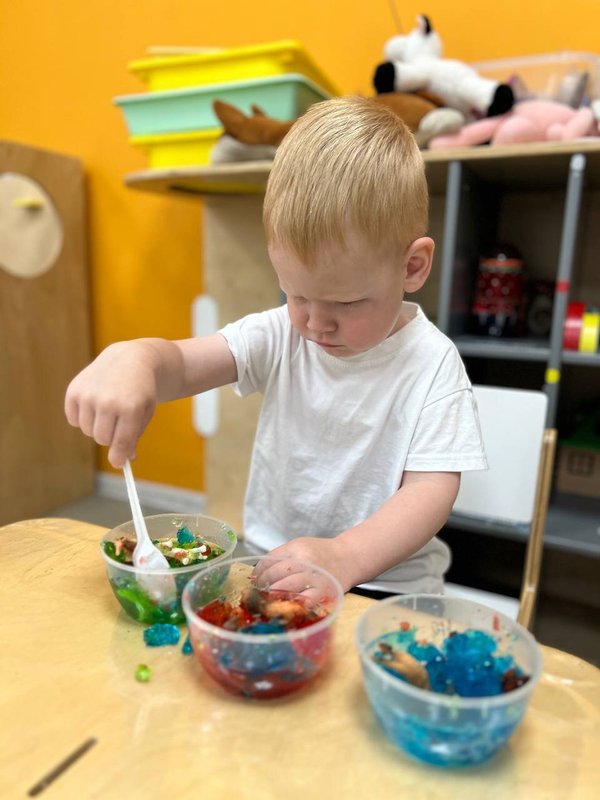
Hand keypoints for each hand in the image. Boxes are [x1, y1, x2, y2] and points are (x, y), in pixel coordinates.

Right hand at [64, 341, 158, 467]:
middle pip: (103, 439)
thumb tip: (122, 461)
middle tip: (118, 423)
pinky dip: (82, 417)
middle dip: (111, 437)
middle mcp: (108, 401)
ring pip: (87, 431)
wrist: (130, 359)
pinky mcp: (74, 390)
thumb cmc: (140, 391)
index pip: (121, 444)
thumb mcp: (144, 413)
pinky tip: (94, 404)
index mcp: (131, 408)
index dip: (119, 457)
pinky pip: (73, 420)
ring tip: (108, 409)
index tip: (119, 462)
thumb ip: (133, 437)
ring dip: (97, 426)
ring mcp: (89, 395)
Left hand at [253, 537, 349, 600]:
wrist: (349, 558)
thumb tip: (259, 573)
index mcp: (297, 548)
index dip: (258, 572)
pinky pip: (303, 602)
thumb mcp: (301, 545)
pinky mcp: (323, 592)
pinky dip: (292, 605)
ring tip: (268, 599)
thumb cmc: (321, 553)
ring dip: (272, 596)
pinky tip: (285, 606)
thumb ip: (281, 556)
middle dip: (263, 585)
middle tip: (259, 592)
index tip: (255, 579)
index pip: (269, 560)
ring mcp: (314, 577)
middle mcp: (305, 561)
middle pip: (274, 574)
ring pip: (285, 588)